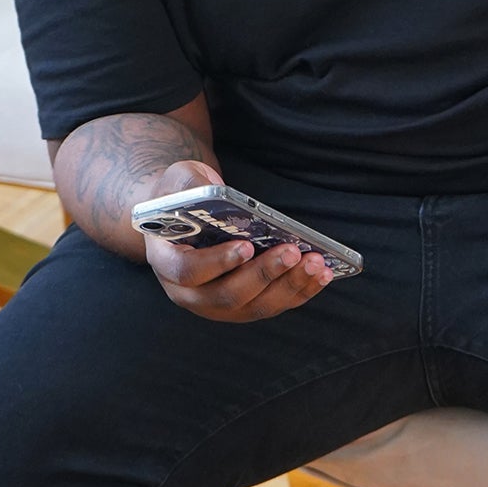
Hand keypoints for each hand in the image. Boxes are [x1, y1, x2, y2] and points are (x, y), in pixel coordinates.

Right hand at [142, 161, 334, 322]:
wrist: (186, 215)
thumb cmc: (184, 195)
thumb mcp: (179, 179)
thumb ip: (190, 183)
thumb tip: (219, 192)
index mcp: (165, 261)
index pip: (187, 271)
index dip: (217, 263)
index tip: (246, 247)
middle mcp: (188, 293)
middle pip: (227, 295)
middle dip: (264, 274)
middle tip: (293, 251)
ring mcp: (216, 304)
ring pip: (255, 307)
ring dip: (289, 286)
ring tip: (315, 262)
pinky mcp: (243, 306)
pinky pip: (273, 304)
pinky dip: (300, 291)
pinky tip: (322, 272)